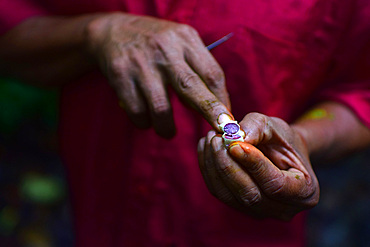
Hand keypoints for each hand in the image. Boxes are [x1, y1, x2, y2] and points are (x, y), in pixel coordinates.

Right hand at [85, 13, 230, 137]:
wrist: (112, 31)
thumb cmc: (156, 44)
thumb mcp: (180, 43)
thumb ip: (197, 70)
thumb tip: (212, 107)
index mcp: (185, 40)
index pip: (211, 73)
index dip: (221, 100)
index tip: (226, 120)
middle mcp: (164, 49)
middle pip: (190, 86)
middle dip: (209, 111)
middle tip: (220, 130)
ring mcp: (141, 63)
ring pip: (160, 108)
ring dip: (166, 128)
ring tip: (168, 131)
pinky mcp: (120, 75)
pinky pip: (137, 111)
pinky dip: (144, 122)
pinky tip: (146, 119)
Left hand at [198, 113, 318, 219]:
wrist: (280, 151)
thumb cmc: (282, 139)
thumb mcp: (275, 126)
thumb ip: (257, 127)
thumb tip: (235, 137)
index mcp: (304, 192)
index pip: (275, 185)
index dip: (254, 165)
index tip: (235, 144)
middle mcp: (282, 210)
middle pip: (249, 194)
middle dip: (228, 165)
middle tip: (216, 138)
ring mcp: (259, 212)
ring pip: (227, 195)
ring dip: (214, 165)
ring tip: (210, 138)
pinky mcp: (238, 207)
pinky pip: (217, 191)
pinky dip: (208, 168)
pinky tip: (205, 147)